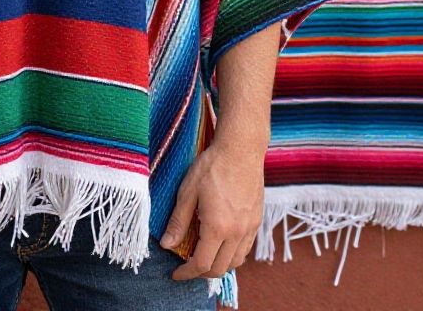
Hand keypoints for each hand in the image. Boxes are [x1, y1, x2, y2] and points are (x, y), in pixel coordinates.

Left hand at [159, 137, 263, 281]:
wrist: (241, 150)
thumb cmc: (212, 166)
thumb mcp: (187, 191)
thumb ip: (178, 221)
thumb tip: (166, 244)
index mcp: (217, 227)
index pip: (202, 264)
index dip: (186, 273)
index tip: (175, 273)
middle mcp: (237, 233)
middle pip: (220, 268)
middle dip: (201, 273)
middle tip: (186, 266)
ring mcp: (249, 228)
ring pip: (236, 262)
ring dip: (218, 266)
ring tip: (203, 257)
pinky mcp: (256, 221)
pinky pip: (246, 249)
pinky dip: (232, 255)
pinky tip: (221, 244)